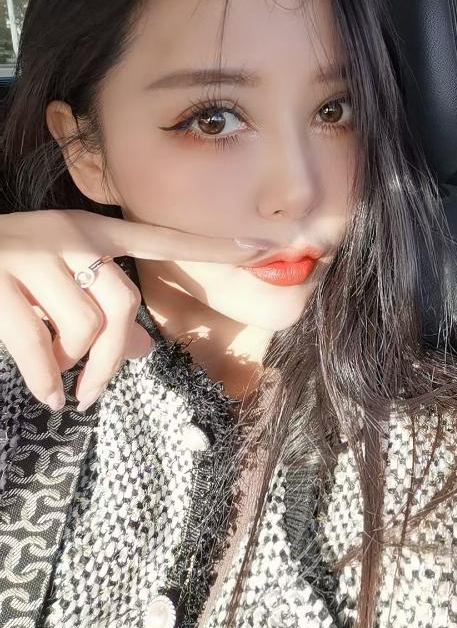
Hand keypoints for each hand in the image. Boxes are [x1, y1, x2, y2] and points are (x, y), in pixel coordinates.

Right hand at [0, 209, 268, 411]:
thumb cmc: (7, 277)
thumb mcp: (59, 286)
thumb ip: (103, 314)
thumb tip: (143, 351)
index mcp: (89, 232)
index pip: (161, 238)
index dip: (210, 245)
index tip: (261, 245)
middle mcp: (66, 237)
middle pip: (122, 304)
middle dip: (111, 358)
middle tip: (94, 393)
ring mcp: (29, 256)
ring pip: (83, 329)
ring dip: (73, 367)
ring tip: (56, 377)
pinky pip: (38, 348)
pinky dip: (47, 380)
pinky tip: (50, 395)